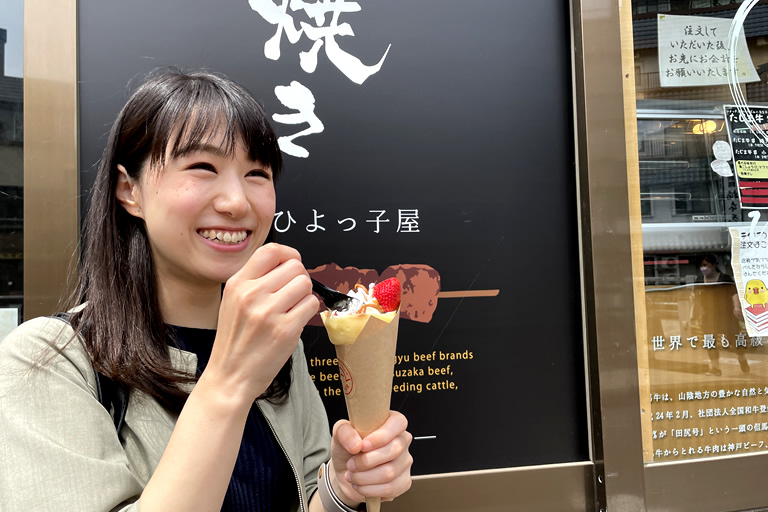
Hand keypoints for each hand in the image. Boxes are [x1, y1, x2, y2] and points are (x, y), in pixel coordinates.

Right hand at [202, 243, 318, 402]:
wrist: (230, 377)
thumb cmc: (235, 342)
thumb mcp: (233, 302)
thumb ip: (256, 281)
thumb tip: (288, 264)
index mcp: (237, 284)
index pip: (271, 251)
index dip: (289, 254)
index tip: (293, 262)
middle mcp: (251, 294)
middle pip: (295, 267)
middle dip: (300, 278)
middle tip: (293, 294)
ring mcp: (268, 312)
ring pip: (305, 284)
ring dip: (305, 296)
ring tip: (292, 309)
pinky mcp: (285, 330)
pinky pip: (311, 305)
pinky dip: (308, 311)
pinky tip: (295, 321)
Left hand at [329, 411, 412, 505]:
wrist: (345, 473)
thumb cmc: (347, 449)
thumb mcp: (340, 434)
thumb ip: (344, 432)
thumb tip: (356, 444)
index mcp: (390, 423)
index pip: (398, 423)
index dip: (382, 436)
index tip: (363, 445)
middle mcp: (402, 441)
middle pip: (394, 449)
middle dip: (366, 461)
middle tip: (351, 463)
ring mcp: (405, 462)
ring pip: (390, 472)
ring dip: (364, 477)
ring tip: (353, 475)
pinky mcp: (403, 482)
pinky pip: (390, 488)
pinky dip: (369, 489)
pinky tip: (361, 485)